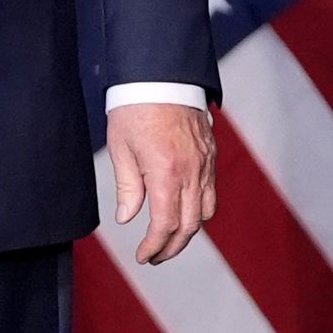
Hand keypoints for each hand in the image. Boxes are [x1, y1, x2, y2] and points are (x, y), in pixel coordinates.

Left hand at [106, 102, 217, 265]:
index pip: (165, 225)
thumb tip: (127, 218)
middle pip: (189, 226)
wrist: (161, 76)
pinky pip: (210, 191)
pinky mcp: (211, 155)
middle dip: (171, 247)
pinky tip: (183, 211)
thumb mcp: (121, 149)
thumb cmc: (135, 109)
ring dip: (188, 232)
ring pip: (205, 211)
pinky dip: (199, 209)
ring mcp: (205, 164)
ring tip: (170, 239)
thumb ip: (128, 188)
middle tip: (155, 257)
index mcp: (166, 173)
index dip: (154, 246)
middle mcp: (191, 172)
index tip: (143, 256)